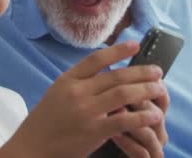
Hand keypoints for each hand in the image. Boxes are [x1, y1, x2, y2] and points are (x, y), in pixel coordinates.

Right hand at [0, 42, 165, 157]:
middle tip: (158, 71)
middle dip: (141, 72)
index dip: (118, 50)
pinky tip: (154, 114)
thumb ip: (81, 86)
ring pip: (124, 93)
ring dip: (145, 90)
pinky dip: (142, 116)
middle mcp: (77, 91)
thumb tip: (109, 79)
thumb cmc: (45, 122)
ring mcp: (86, 111)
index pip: (96, 59)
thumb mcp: (57, 94)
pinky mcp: (94, 131)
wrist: (32, 147)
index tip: (135, 44)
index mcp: (67, 80)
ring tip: (159, 89)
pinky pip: (124, 120)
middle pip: (116, 76)